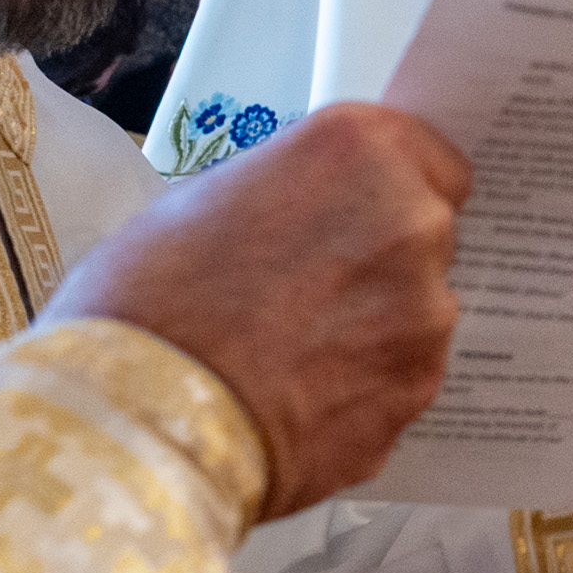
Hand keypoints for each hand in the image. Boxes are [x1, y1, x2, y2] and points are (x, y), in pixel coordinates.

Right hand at [48, 105, 467, 521]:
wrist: (141, 419)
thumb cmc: (147, 299)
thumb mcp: (201, 200)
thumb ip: (288, 195)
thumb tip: (304, 217)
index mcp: (363, 153)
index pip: (431, 158)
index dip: (392, 191)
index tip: (363, 214)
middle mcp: (414, 225)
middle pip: (425, 237)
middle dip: (379, 261)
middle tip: (306, 290)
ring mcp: (426, 316)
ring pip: (417, 313)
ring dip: (374, 329)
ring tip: (291, 356)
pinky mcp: (419, 393)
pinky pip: (400, 378)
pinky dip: (364, 389)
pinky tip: (299, 400)